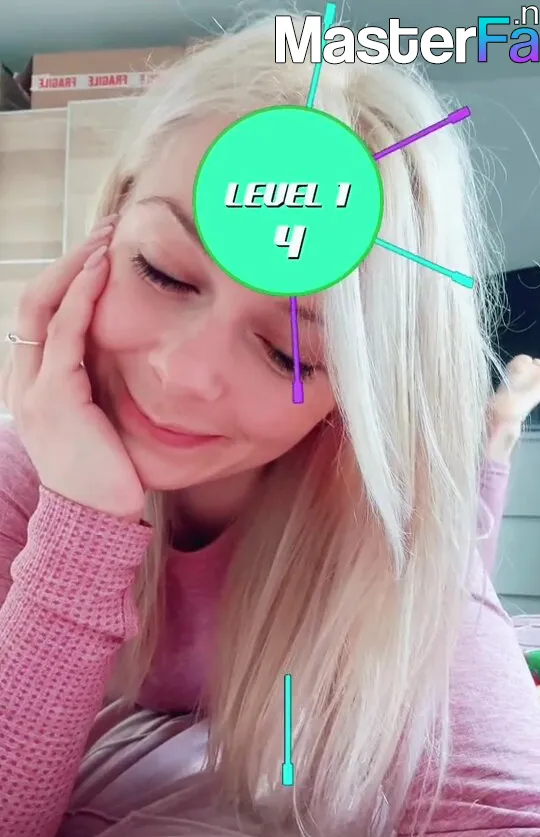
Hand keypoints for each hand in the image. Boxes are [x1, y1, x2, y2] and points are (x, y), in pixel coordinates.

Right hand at [1, 217, 144, 520]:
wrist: (96, 522)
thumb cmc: (108, 477)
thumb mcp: (102, 424)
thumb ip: (103, 389)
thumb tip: (132, 358)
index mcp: (35, 386)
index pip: (41, 314)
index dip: (67, 276)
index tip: (102, 250)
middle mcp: (25, 382)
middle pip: (34, 300)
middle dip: (70, 259)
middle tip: (107, 228)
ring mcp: (35, 390)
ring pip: (43, 306)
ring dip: (76, 266)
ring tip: (106, 236)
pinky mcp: (56, 399)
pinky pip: (65, 333)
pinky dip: (82, 297)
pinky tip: (104, 270)